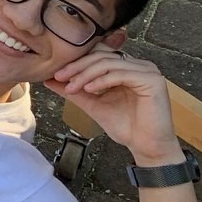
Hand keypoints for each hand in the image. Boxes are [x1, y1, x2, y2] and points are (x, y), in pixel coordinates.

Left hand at [45, 50, 180, 164]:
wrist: (145, 147)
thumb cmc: (124, 126)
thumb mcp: (92, 103)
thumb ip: (74, 90)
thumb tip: (49, 79)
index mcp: (126, 67)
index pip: (97, 54)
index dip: (77, 61)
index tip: (57, 74)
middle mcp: (138, 65)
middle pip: (101, 56)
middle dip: (77, 67)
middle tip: (60, 78)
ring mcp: (147, 71)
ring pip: (108, 64)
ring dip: (85, 74)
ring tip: (72, 87)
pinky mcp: (153, 80)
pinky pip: (120, 74)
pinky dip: (101, 80)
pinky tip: (89, 89)